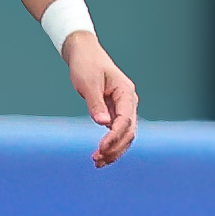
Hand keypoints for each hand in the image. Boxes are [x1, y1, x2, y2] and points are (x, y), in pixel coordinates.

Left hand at [67, 35, 136, 167]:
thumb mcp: (88, 82)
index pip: (125, 120)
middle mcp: (129, 101)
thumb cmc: (86, 64)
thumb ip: (96, 103)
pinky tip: (101, 155)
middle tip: (97, 159)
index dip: (114, 137)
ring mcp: (123, 107)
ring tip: (98, 162)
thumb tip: (103, 124)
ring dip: (114, 150)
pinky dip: (111, 144)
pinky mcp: (115, 111)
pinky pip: (117, 132)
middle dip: (115, 148)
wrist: (84, 53)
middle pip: (129, 131)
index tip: (101, 148)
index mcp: (126, 92)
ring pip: (126, 135)